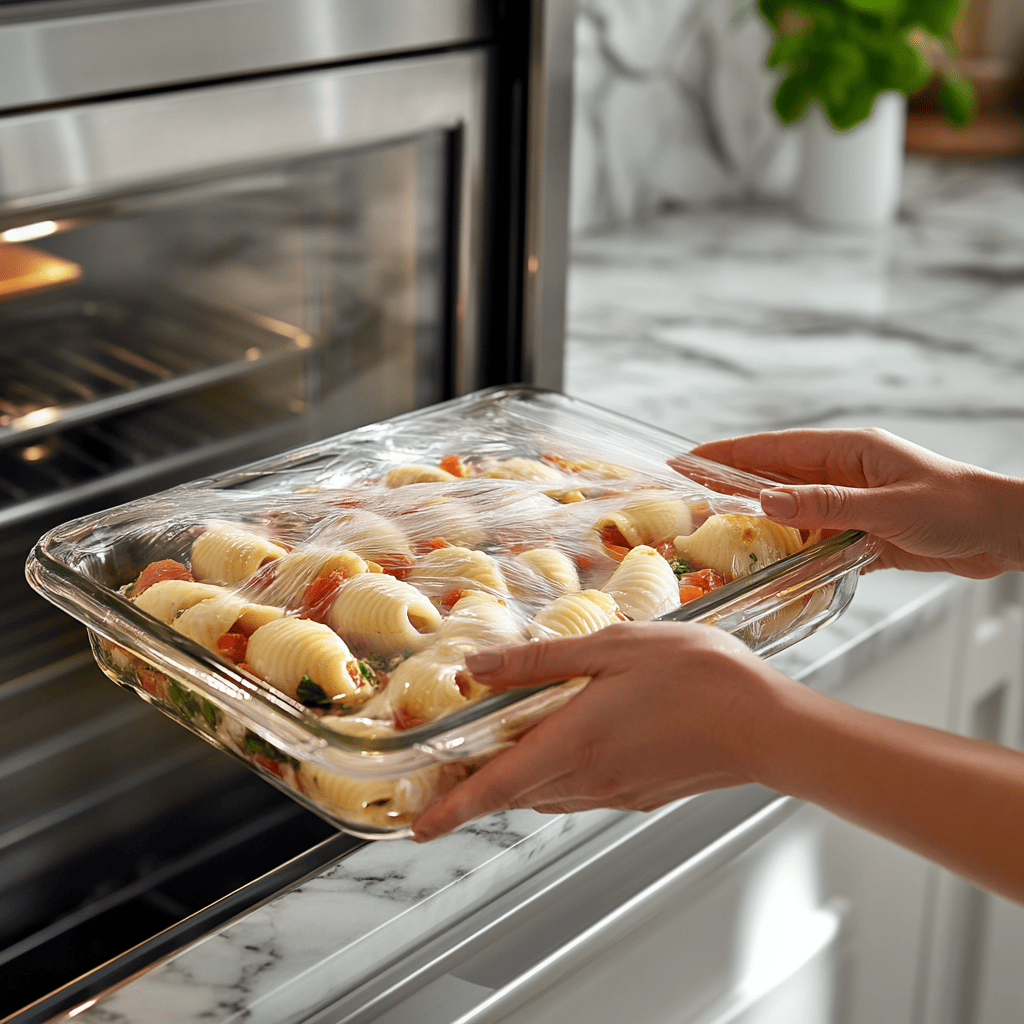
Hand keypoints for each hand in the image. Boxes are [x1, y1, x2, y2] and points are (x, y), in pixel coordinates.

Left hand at [412, 621, 784, 840]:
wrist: (768, 724)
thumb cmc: (699, 678)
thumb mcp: (613, 647)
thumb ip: (539, 661)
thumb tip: (478, 668)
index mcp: (574, 743)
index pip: (495, 787)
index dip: (452, 810)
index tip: (418, 828)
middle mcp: (589, 779)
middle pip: (517, 792)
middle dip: (481, 786)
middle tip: (456, 766)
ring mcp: (617, 793)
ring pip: (549, 794)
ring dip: (521, 778)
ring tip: (510, 746)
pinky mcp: (642, 796)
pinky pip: (583, 793)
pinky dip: (560, 776)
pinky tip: (574, 741)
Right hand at [679, 428, 1023, 576]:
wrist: (1003, 532)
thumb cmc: (956, 507)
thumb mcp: (887, 507)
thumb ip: (825, 505)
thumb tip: (766, 502)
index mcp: (847, 450)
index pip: (772, 449)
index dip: (726, 455)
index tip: (687, 460)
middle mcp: (842, 472)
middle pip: (773, 477)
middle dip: (729, 485)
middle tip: (684, 496)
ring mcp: (851, 501)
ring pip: (790, 509)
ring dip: (757, 521)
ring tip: (714, 532)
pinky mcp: (861, 531)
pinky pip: (814, 538)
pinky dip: (790, 549)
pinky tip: (768, 561)